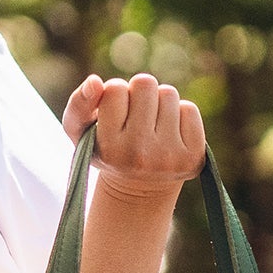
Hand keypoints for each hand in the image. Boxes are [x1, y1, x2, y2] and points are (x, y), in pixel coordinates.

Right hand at [63, 73, 205, 201]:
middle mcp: (140, 154)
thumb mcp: (80, 132)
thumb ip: (78, 103)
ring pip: (168, 94)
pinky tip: (169, 132)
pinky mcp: (193, 156)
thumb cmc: (107, 151)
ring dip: (159, 102)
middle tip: (136, 116)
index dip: (114, 94)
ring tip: (152, 124)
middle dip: (139, 93)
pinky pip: (189, 109)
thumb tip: (95, 82)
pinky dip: (179, 114)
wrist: (138, 190)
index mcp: (110, 148)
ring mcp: (170, 156)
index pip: (114, 88)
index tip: (114, 113)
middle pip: (145, 84)